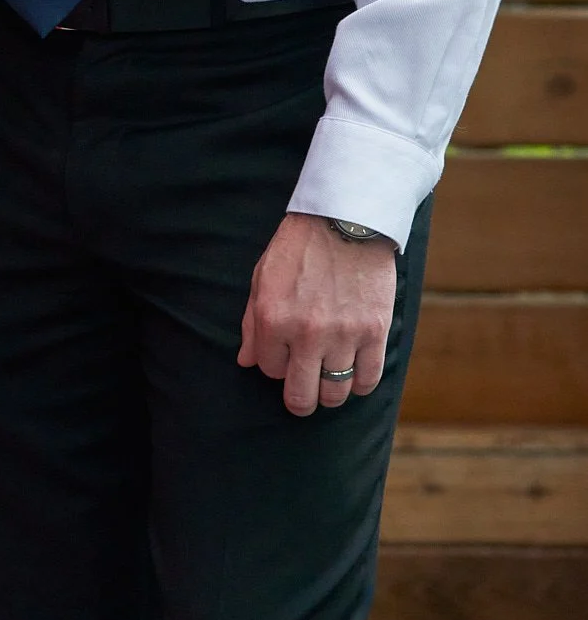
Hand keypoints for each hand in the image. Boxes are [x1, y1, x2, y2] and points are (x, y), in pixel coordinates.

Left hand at [237, 212, 395, 416]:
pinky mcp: (374, 332)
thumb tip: (246, 361)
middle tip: (304, 394)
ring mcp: (342, 335)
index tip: (283, 354)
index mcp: (272, 318)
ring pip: (335, 393)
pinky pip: (367, 380)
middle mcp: (305, 333)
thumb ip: (252, 323)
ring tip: (328, 381)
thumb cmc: (299, 247)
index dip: (275, 365)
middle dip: (300, 399)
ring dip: (329, 393)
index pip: (269, 370)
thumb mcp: (262, 277)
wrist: (344, 220)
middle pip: (300, 396)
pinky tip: (353, 374)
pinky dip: (359, 385)